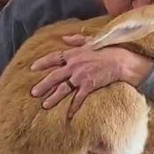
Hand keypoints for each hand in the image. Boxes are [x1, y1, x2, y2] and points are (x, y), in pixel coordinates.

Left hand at [30, 35, 153, 115]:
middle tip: (33, 92)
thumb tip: (64, 38)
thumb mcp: (91, 41)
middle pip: (54, 76)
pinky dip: (73, 108)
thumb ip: (76, 39)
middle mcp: (74, 65)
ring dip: (53, 97)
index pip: (53, 58)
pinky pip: (78, 98)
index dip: (42, 63)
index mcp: (73, 54)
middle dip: (43, 85)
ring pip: (63, 89)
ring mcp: (81, 76)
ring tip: (45, 105)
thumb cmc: (108, 49)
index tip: (33, 68)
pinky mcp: (89, 86)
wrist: (121, 61)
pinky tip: (68, 116)